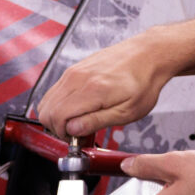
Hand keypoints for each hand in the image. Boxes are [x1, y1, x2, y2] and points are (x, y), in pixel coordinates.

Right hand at [37, 35, 174, 137]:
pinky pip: (56, 90)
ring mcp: (74, 71)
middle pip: (46, 109)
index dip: (63, 134)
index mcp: (91, 90)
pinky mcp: (75, 68)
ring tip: (79, 122)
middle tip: (77, 133)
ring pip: (47, 100)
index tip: (77, 139)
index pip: (57, 117)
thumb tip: (73, 130)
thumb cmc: (143, 82)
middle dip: (57, 127)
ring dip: (58, 116)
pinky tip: (79, 109)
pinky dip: (61, 104)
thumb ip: (96, 121)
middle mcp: (77, 78)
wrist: (148, 54)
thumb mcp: (127, 111)